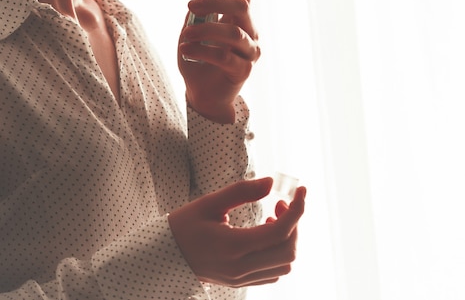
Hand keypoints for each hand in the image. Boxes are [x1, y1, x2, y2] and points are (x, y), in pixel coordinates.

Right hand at [168, 178, 305, 287]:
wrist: (164, 255)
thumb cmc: (184, 225)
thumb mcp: (209, 202)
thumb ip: (242, 191)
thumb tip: (271, 183)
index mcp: (232, 245)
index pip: (279, 231)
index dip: (297, 210)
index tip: (301, 191)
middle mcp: (240, 266)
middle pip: (288, 250)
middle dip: (294, 224)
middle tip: (281, 204)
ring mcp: (242, 278)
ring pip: (284, 265)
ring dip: (288, 239)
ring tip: (272, 219)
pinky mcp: (241, 282)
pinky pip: (274, 273)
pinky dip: (279, 253)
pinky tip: (265, 236)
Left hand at [178, 0, 259, 123]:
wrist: (202, 94)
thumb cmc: (198, 61)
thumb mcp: (191, 32)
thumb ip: (196, 14)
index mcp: (239, 17)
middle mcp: (249, 31)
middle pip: (241, 5)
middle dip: (214, 1)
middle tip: (191, 7)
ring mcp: (249, 51)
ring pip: (232, 33)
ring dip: (203, 31)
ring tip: (184, 36)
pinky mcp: (243, 70)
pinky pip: (224, 56)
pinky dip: (201, 51)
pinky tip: (185, 50)